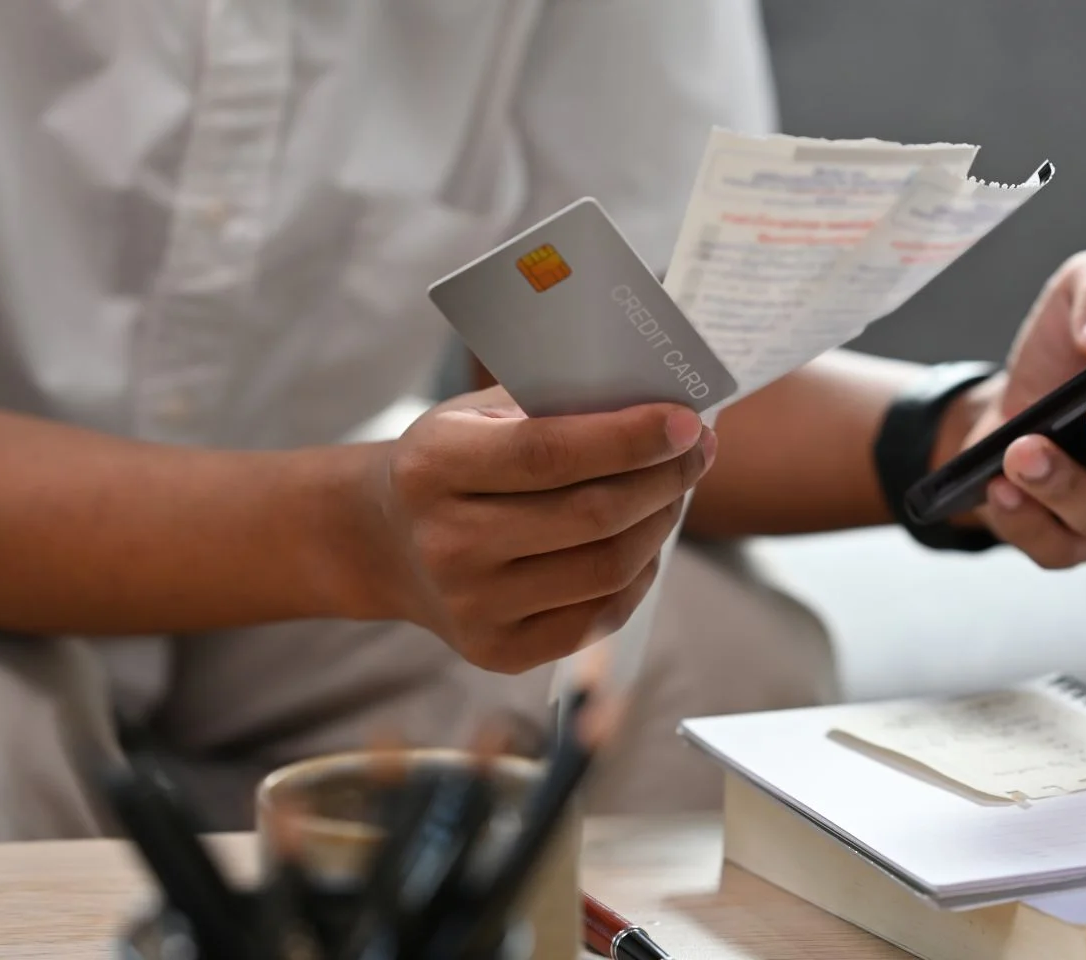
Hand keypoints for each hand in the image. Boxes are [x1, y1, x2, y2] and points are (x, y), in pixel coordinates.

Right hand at [359, 387, 713, 672]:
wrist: (387, 543)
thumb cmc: (454, 463)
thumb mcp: (477, 415)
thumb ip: (552, 406)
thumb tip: (660, 410)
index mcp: (434, 467)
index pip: (549, 453)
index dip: (629, 438)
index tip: (686, 420)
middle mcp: (446, 544)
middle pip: (591, 516)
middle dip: (663, 479)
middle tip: (697, 451)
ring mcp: (472, 607)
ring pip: (607, 568)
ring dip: (660, 523)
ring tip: (675, 490)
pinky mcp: (498, 652)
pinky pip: (599, 616)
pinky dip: (640, 575)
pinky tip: (647, 541)